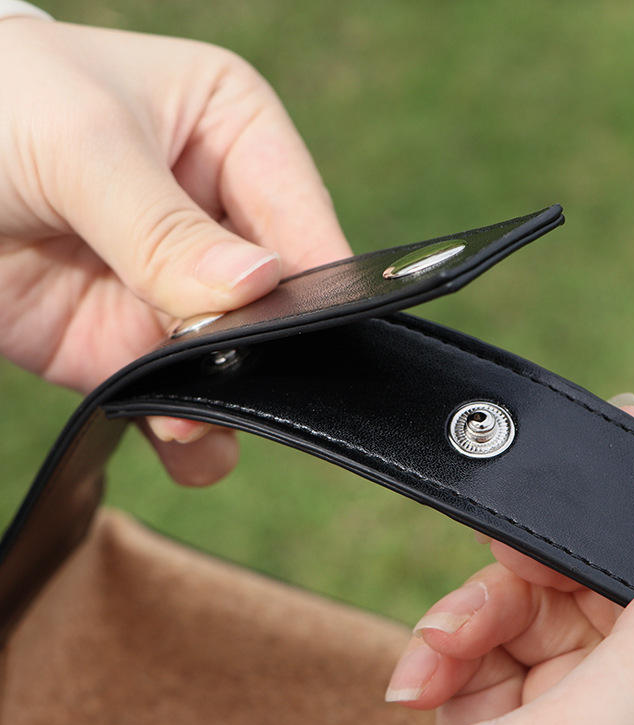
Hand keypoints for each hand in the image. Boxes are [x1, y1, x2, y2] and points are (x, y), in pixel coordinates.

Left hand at [0, 18, 349, 483]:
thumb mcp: (84, 146)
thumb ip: (168, 226)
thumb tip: (258, 285)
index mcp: (236, 138)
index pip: (304, 223)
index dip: (314, 284)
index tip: (305, 336)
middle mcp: (220, 218)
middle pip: (276, 304)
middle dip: (264, 352)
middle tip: (238, 384)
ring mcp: (178, 289)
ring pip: (234, 362)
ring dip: (224, 400)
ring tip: (192, 425)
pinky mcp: (130, 343)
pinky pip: (178, 396)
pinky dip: (187, 430)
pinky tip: (179, 442)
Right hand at [372, 400, 633, 724]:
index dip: (605, 550)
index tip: (550, 494)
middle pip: (583, 608)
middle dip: (509, 596)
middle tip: (458, 610)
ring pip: (524, 624)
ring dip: (461, 629)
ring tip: (424, 667)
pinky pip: (480, 657)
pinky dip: (441, 658)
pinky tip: (413, 688)